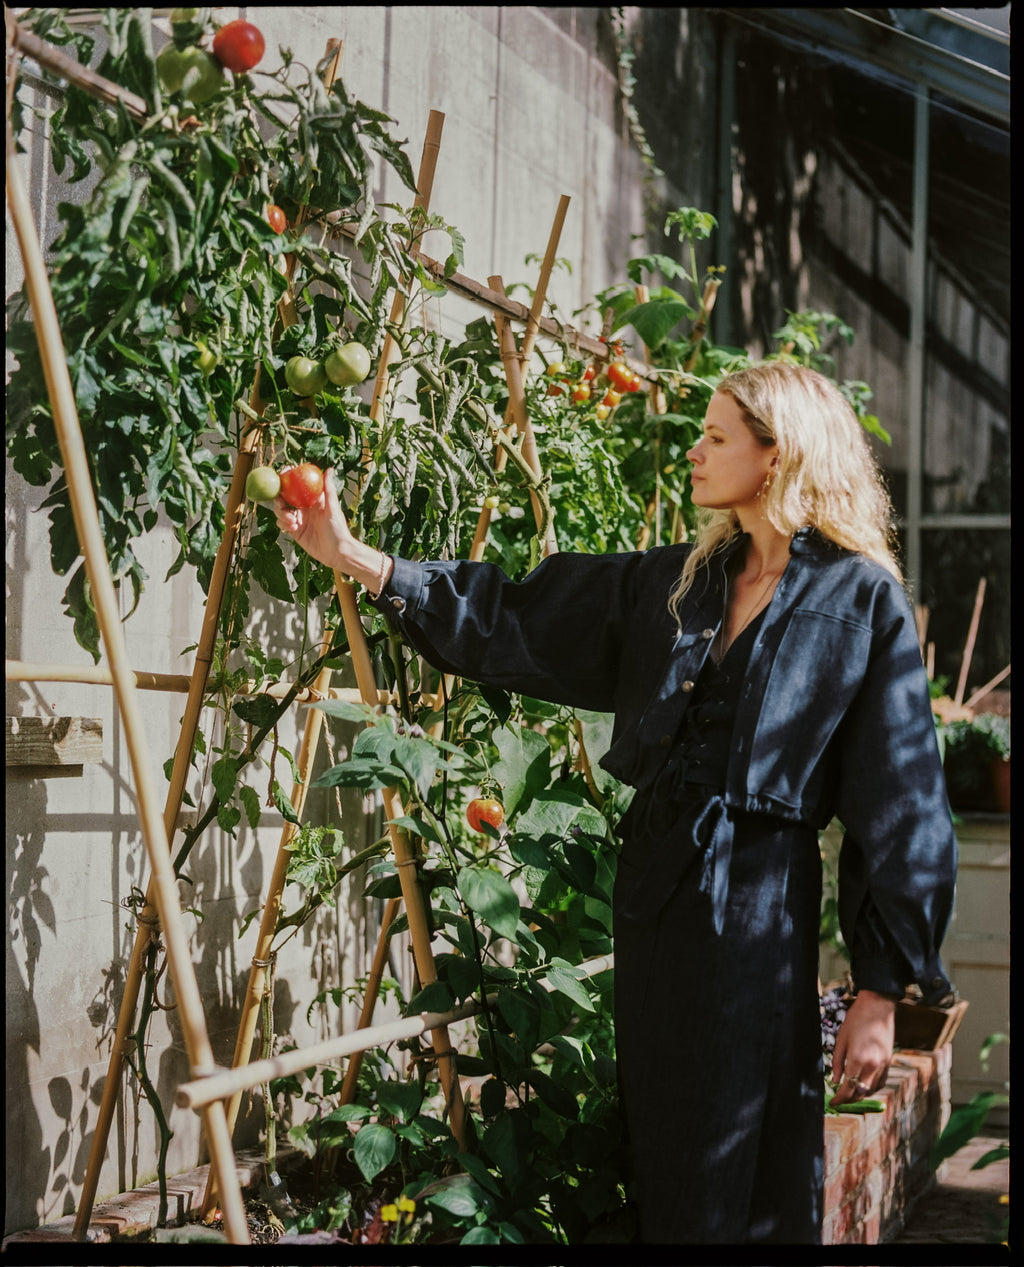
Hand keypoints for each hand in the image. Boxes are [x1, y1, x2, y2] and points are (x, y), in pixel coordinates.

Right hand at [273, 468, 353, 571]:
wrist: (337, 552)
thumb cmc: (338, 529)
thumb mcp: (333, 508)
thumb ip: (328, 489)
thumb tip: (329, 469)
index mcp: (313, 499)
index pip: (297, 484)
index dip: (288, 478)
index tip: (282, 475)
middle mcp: (304, 507)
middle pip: (285, 497)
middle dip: (278, 497)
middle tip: (280, 501)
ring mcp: (298, 518)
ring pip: (280, 510)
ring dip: (281, 513)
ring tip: (291, 520)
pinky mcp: (294, 531)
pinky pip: (282, 523)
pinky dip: (283, 523)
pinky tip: (292, 527)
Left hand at [829, 989, 894, 1105]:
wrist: (878, 1007)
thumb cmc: (856, 1019)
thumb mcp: (841, 1039)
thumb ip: (837, 1062)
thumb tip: (834, 1080)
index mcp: (858, 1059)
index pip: (848, 1088)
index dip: (840, 1099)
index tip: (832, 1103)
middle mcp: (873, 1065)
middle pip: (860, 1093)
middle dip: (849, 1100)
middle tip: (839, 1100)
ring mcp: (883, 1065)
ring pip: (871, 1090)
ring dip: (860, 1095)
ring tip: (849, 1093)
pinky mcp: (889, 1062)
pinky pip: (880, 1083)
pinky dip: (871, 1088)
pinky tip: (863, 1085)